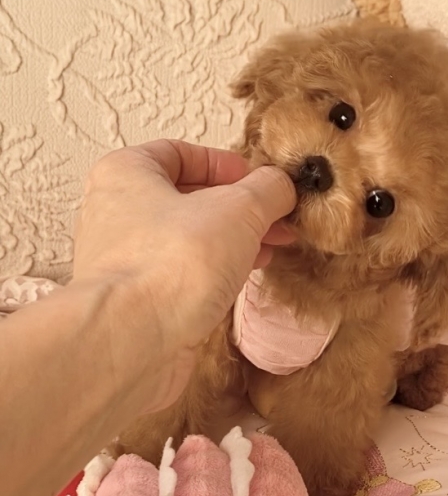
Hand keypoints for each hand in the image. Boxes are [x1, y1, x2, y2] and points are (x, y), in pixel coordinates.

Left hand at [72, 139, 295, 412]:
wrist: (134, 343)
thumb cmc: (176, 262)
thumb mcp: (240, 208)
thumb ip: (268, 189)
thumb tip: (282, 185)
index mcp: (127, 173)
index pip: (180, 152)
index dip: (226, 163)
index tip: (259, 181)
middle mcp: (118, 212)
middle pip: (190, 197)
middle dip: (241, 207)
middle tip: (277, 217)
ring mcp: (126, 259)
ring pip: (190, 237)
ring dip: (235, 239)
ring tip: (272, 246)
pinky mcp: (140, 300)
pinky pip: (184, 272)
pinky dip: (217, 269)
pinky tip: (246, 275)